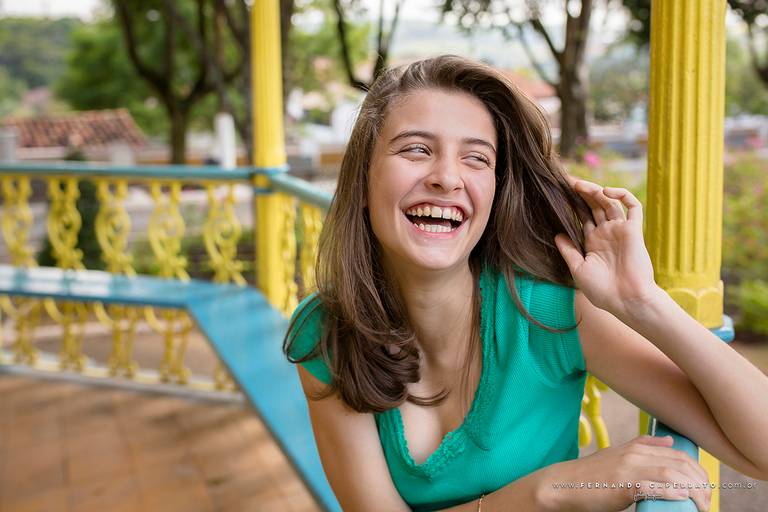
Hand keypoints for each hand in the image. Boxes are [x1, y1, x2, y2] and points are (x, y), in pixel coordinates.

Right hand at [535, 435, 711, 511]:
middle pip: (680, 463)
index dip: (697, 470)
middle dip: (700, 482)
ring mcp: (628, 468)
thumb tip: (669, 440)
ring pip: (673, 474)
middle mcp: (634, 454)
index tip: (704, 487)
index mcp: (635, 447)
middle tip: (706, 500)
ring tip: (700, 505)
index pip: (678, 454)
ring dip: (693, 491)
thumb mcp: (617, 454)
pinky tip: (683, 499)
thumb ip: (643, 446)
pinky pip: (655, 487)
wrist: (562, 484)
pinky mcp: (623, 485)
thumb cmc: (590, 476)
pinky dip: (673, 492)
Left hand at [554, 176, 660, 317]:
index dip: (572, 205)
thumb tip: (556, 234)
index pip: (581, 217)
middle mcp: (606, 233)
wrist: (626, 300)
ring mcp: (620, 230)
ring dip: (595, 191)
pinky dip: (622, 195)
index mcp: (592, 242)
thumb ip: (568, 250)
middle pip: (594, 206)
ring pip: (609, 202)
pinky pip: (633, 206)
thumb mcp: (578, 269)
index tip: (558, 193)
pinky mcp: (634, 230)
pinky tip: (606, 191)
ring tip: (579, 184)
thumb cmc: (602, 290)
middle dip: (582, 193)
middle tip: (566, 181)